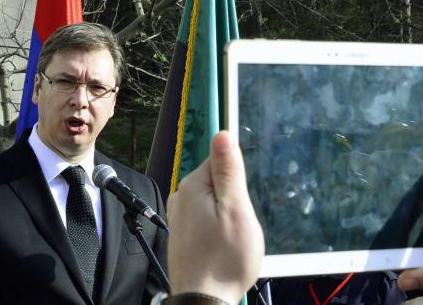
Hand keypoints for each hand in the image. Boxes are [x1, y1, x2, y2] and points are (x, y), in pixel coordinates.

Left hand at [166, 131, 263, 303]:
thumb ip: (228, 171)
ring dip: (228, 215)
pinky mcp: (184, 232)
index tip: (241, 201)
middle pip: (218, 181)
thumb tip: (222, 134)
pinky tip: (223, 246)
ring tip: (232, 239)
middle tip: (239, 225)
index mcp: (193, 186)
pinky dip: (219, 227)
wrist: (203, 301)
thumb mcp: (235, 210)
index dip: (238, 179)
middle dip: (235, 198)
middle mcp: (181, 196)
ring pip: (215, 201)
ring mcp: (181, 215)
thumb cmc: (224, 260)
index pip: (221, 160)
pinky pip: (208, 217)